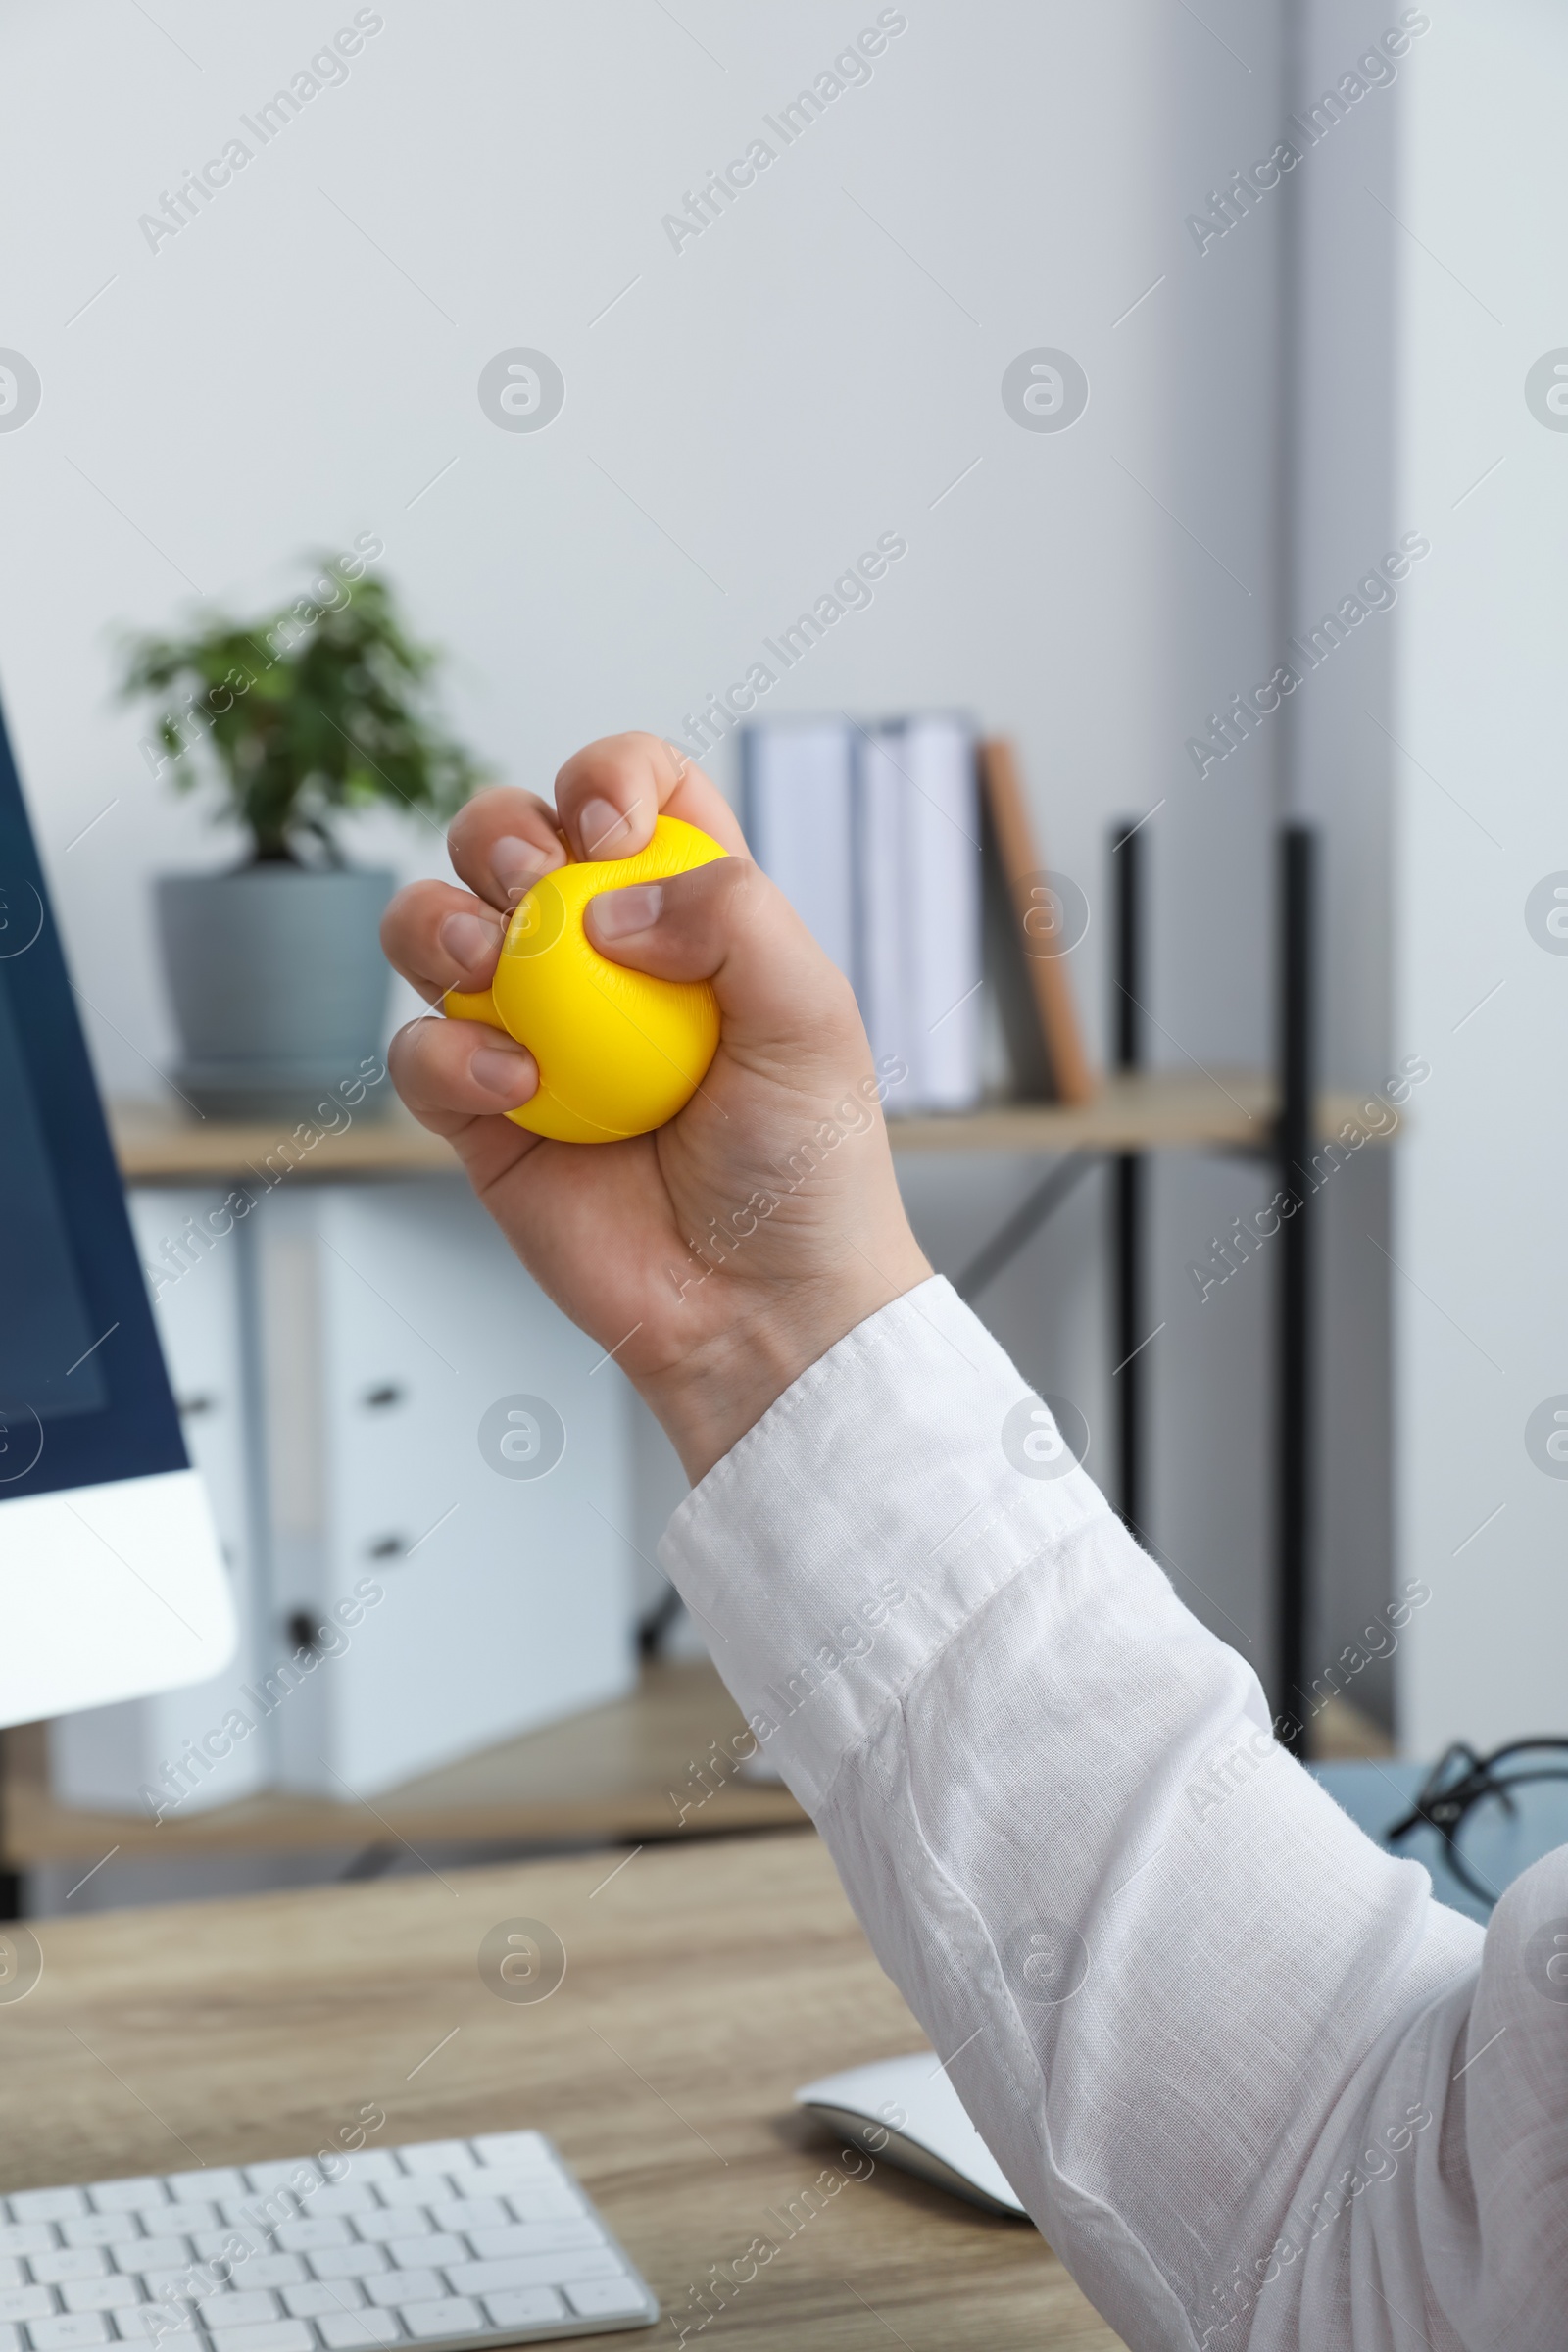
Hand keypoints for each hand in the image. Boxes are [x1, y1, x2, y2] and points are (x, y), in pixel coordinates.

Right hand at [381, 732, 929, 1480]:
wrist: (759, 1305)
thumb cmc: (807, 1164)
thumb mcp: (812, 1016)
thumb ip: (733, 915)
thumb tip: (602, 902)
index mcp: (688, 911)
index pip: (631, 789)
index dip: (608, 777)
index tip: (615, 835)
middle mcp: (596, 957)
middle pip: (504, 835)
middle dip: (496, 832)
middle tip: (532, 890)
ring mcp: (530, 1031)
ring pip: (431, 925)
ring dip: (438, 924)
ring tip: (491, 973)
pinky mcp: (479, 1114)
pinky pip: (417, 1053)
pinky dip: (447, 1056)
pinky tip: (516, 1090)